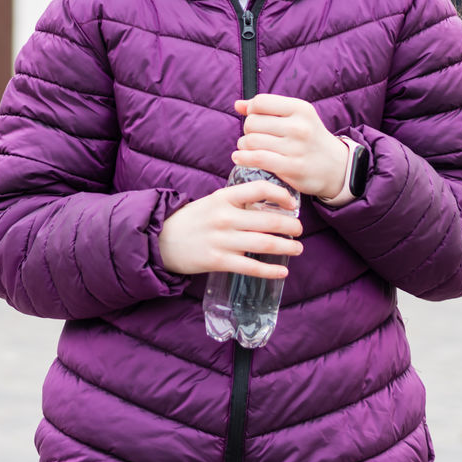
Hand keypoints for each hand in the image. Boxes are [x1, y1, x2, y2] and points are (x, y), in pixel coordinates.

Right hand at [158, 180, 302, 278]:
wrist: (161, 240)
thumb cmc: (192, 220)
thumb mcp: (213, 202)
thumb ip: (237, 202)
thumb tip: (267, 205)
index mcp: (224, 197)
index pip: (259, 189)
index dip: (280, 195)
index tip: (292, 202)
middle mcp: (225, 217)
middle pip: (268, 220)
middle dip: (290, 226)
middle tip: (299, 230)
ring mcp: (222, 240)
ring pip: (264, 244)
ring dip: (286, 247)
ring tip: (297, 248)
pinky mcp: (218, 261)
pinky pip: (250, 267)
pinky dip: (270, 270)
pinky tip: (282, 271)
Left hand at [232, 94, 349, 199]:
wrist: (336, 166)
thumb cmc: (309, 138)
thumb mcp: (295, 116)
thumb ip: (267, 108)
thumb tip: (237, 105)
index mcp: (300, 108)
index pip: (260, 102)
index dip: (251, 110)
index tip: (255, 118)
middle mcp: (299, 126)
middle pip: (253, 122)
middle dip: (247, 130)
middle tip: (253, 136)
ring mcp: (296, 148)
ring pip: (252, 141)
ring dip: (244, 145)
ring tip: (248, 148)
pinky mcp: (293, 168)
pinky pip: (258, 159)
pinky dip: (243, 158)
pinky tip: (239, 158)